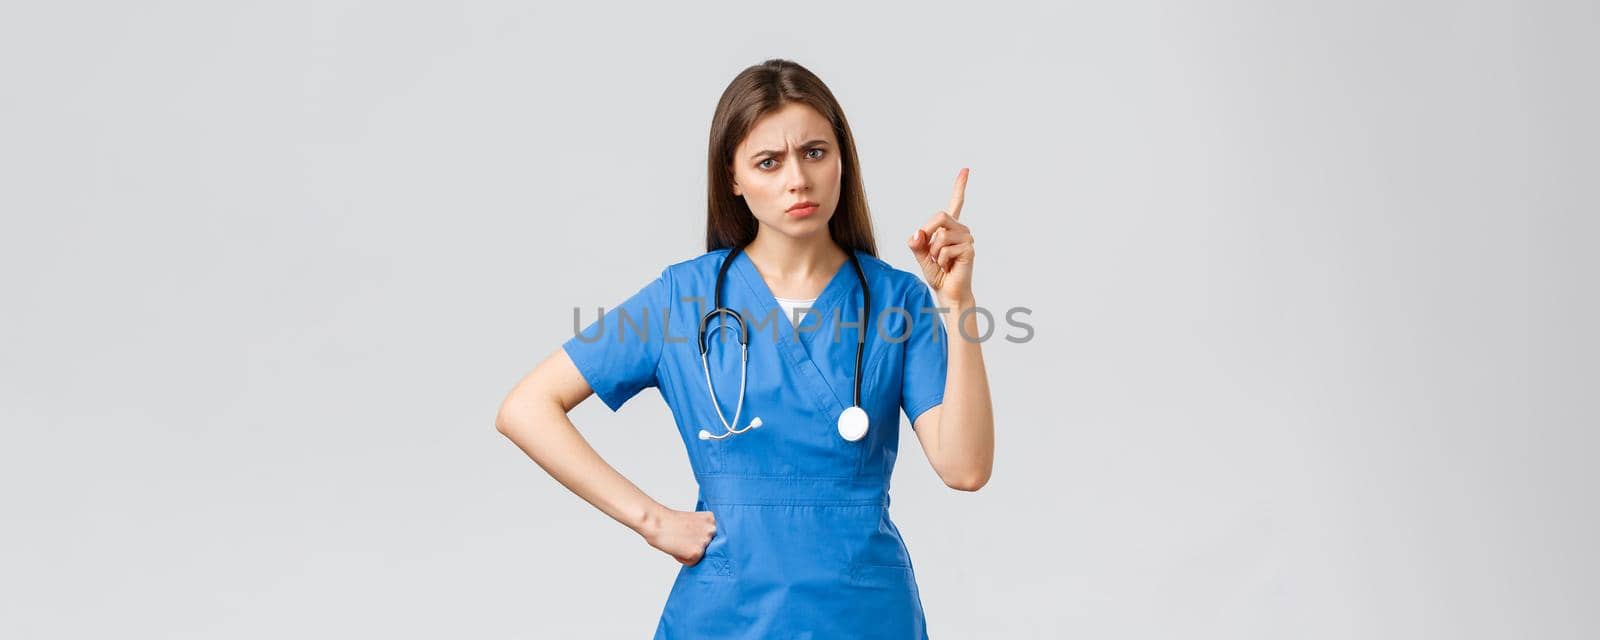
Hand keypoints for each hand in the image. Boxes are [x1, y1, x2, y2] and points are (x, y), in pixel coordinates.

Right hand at [640, 505, 716, 564]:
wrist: (656, 522)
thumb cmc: (669, 522)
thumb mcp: (692, 521)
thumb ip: (702, 531)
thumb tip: (705, 547)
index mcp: (711, 519)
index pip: (712, 536)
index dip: (698, 537)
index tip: (689, 533)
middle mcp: (712, 530)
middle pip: (709, 546)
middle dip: (696, 545)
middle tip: (683, 538)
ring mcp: (705, 541)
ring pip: (701, 555)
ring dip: (690, 552)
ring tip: (679, 542)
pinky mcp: (697, 553)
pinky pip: (692, 562)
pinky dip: (683, 559)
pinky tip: (676, 548)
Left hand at [908, 168, 975, 306]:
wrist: (948, 292)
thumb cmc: (937, 273)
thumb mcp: (921, 255)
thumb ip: (917, 243)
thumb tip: (917, 234)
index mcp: (950, 227)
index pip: (956, 203)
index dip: (960, 186)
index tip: (966, 170)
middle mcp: (961, 229)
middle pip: (940, 216)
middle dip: (927, 232)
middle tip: (928, 250)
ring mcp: (967, 238)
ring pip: (941, 236)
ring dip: (934, 252)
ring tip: (941, 262)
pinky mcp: (969, 249)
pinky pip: (946, 249)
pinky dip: (941, 260)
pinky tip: (948, 266)